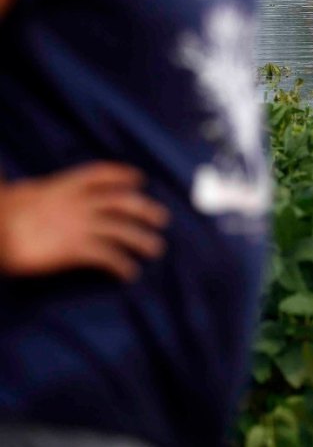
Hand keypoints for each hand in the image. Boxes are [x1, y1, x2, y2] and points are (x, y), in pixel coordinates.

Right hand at [0, 163, 169, 281]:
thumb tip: (31, 190)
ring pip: (120, 229)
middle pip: (120, 202)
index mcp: (64, 185)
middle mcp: (78, 202)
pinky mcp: (74, 248)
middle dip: (144, 209)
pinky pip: (105, 255)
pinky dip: (121, 264)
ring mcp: (78, 225)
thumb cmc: (3, 212)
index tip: (138, 178)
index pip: (100, 174)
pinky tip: (129, 273)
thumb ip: (40, 193)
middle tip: (162, 218)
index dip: (121, 175)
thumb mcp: (24, 194)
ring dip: (141, 239)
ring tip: (156, 248)